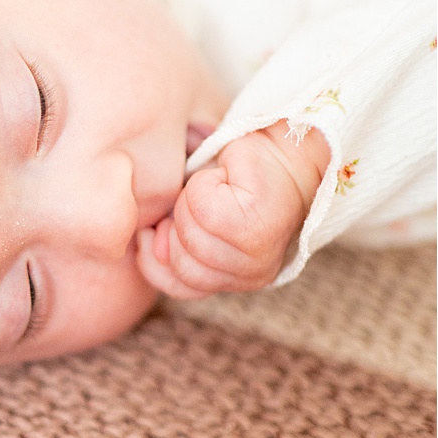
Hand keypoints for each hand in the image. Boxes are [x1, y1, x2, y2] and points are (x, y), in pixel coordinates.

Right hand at [136, 122, 330, 299]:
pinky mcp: (255, 222)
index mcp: (236, 281)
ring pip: (188, 233)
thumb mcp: (195, 222)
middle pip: (180, 262)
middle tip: (202, 200)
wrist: (284, 150)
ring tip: (216, 189)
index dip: (160, 255)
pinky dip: (203, 183)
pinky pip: (201, 205)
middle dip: (177, 223)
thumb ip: (170, 248)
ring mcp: (257, 254)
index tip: (164, 225)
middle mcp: (251, 277)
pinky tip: (225, 178)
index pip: (179, 286)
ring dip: (190, 200)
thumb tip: (153, 245)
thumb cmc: (237, 182)